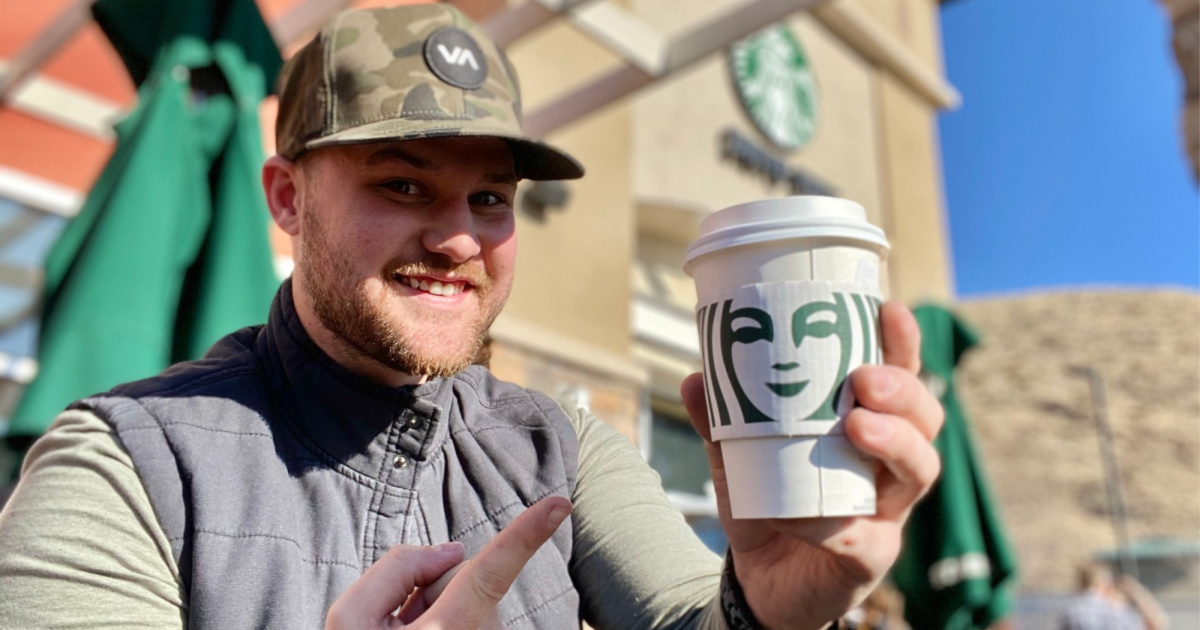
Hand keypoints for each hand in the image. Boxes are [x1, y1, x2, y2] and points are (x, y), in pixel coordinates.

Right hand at [325, 496, 571, 629]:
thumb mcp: (348, 621)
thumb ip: (393, 569)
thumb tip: (448, 551)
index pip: (488, 576)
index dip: (524, 537)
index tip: (559, 507)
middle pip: (459, 575)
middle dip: (430, 590)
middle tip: (401, 627)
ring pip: (468, 596)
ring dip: (440, 611)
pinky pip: (475, 614)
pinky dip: (451, 622)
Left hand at [681, 301, 943, 629]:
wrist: (759, 581)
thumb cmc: (766, 504)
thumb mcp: (737, 456)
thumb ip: (720, 421)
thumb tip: (694, 378)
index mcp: (869, 425)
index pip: (900, 376)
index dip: (901, 343)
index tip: (888, 308)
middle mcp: (890, 464)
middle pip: (926, 418)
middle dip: (904, 391)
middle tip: (865, 378)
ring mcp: (888, 511)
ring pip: (918, 471)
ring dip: (894, 442)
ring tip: (856, 426)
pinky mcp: (871, 557)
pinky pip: (864, 537)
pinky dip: (829, 522)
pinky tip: (796, 513)